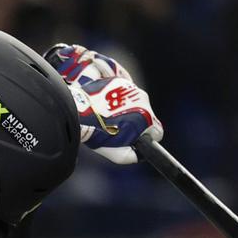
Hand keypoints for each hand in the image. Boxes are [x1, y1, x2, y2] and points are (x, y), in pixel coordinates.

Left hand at [44, 43, 162, 164]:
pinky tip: (107, 106)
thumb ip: (135, 156)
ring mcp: (131, 88)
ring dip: (128, 109)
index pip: (158, 131)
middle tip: (120, 128)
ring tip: (110, 116)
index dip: (148, 137)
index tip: (138, 139)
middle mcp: (143, 100)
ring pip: (136, 102)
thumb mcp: (118, 155)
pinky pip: (125, 92)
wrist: (79, 113)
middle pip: (147, 115)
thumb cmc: (99, 135)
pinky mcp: (119, 80)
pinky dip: (119, 99)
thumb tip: (140, 154)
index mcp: (146, 118)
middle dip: (137, 123)